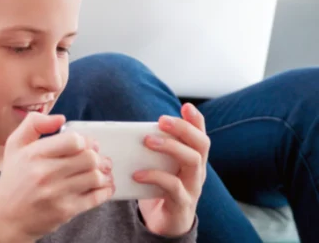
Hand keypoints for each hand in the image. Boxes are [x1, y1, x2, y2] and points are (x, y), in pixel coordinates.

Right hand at [0, 113, 114, 242]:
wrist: (6, 218)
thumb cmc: (13, 180)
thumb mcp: (14, 145)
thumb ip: (34, 124)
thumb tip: (60, 118)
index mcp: (34, 153)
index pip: (73, 141)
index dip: (84, 140)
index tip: (85, 144)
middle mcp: (45, 173)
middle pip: (89, 158)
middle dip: (97, 156)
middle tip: (97, 158)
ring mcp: (56, 194)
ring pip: (95, 177)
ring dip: (103, 173)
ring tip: (100, 171)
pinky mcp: (65, 211)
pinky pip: (96, 198)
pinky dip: (105, 191)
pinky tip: (103, 187)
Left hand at [135, 103, 209, 236]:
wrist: (164, 223)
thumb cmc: (159, 188)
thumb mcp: (159, 165)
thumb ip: (152, 148)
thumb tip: (128, 129)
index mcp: (193, 158)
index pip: (200, 135)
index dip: (196, 120)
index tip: (185, 106)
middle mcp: (197, 170)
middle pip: (201, 144)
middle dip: (183, 128)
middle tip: (161, 120)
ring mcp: (193, 187)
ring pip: (192, 161)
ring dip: (170, 147)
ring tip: (148, 141)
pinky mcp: (182, 203)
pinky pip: (173, 187)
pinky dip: (155, 176)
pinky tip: (138, 174)